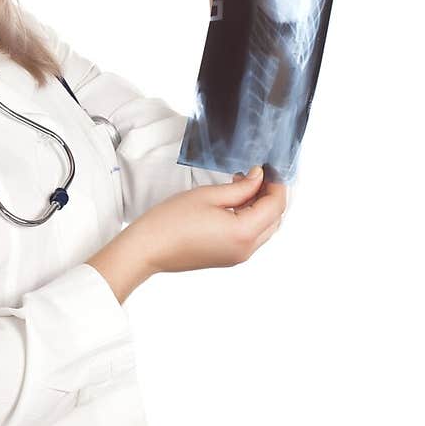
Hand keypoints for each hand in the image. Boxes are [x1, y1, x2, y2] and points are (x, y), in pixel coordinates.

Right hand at [131, 166, 286, 274]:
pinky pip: (251, 237)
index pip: (275, 206)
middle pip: (274, 219)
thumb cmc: (170, 222)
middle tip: (258, 174)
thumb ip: (241, 187)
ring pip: (264, 229)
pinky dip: (250, 218)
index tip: (269, 168)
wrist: (148, 248)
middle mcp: (246, 249)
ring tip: (242, 185)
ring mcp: (237, 256)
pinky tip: (234, 202)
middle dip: (271, 195)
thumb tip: (258, 177)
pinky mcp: (228, 258)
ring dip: (260, 207)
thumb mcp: (209, 195)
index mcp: (244, 233)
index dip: (276, 184)